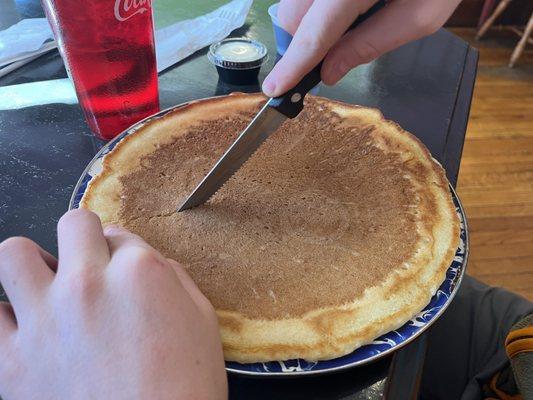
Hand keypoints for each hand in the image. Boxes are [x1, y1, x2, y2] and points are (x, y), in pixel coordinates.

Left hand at [0, 209, 226, 399]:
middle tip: (89, 265)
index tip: (123, 273)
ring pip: (13, 254)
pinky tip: (29, 331)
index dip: (123, 254)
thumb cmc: (186, 387)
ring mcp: (45, 319)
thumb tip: (147, 262)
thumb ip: (173, 278)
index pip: (119, 234)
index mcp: (139, 272)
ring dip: (31, 265)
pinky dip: (9, 319)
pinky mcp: (13, 362)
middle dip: (84, 238)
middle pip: (73, 224)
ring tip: (46, 287)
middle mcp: (88, 285)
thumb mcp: (202, 320)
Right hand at [263, 0, 461, 96]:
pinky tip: (342, 9)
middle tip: (324, 59)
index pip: (315, 34)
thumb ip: (370, 44)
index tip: (275, 89)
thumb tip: (328, 72)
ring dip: (306, 24)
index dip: (294, 65)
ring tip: (344, 25)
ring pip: (292, 3)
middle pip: (291, 16)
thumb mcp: (420, 16)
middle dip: (299, 44)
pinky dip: (313, 8)